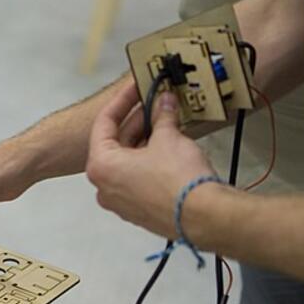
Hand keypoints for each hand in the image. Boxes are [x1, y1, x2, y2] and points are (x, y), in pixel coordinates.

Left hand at [86, 84, 217, 238]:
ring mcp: (120, 201)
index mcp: (101, 166)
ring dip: (144, 140)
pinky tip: (167, 147)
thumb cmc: (178, 180)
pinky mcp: (138, 210)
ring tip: (165, 122)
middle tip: (155, 103)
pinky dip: (149, 161)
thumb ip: (162, 116)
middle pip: (115, 144)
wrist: (202, 215)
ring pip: (128, 162)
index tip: (135, 88)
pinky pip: (138, 179)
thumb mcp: (168, 137)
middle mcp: (104, 186)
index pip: (104, 123)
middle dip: (137, 121)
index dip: (122, 101)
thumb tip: (164, 104)